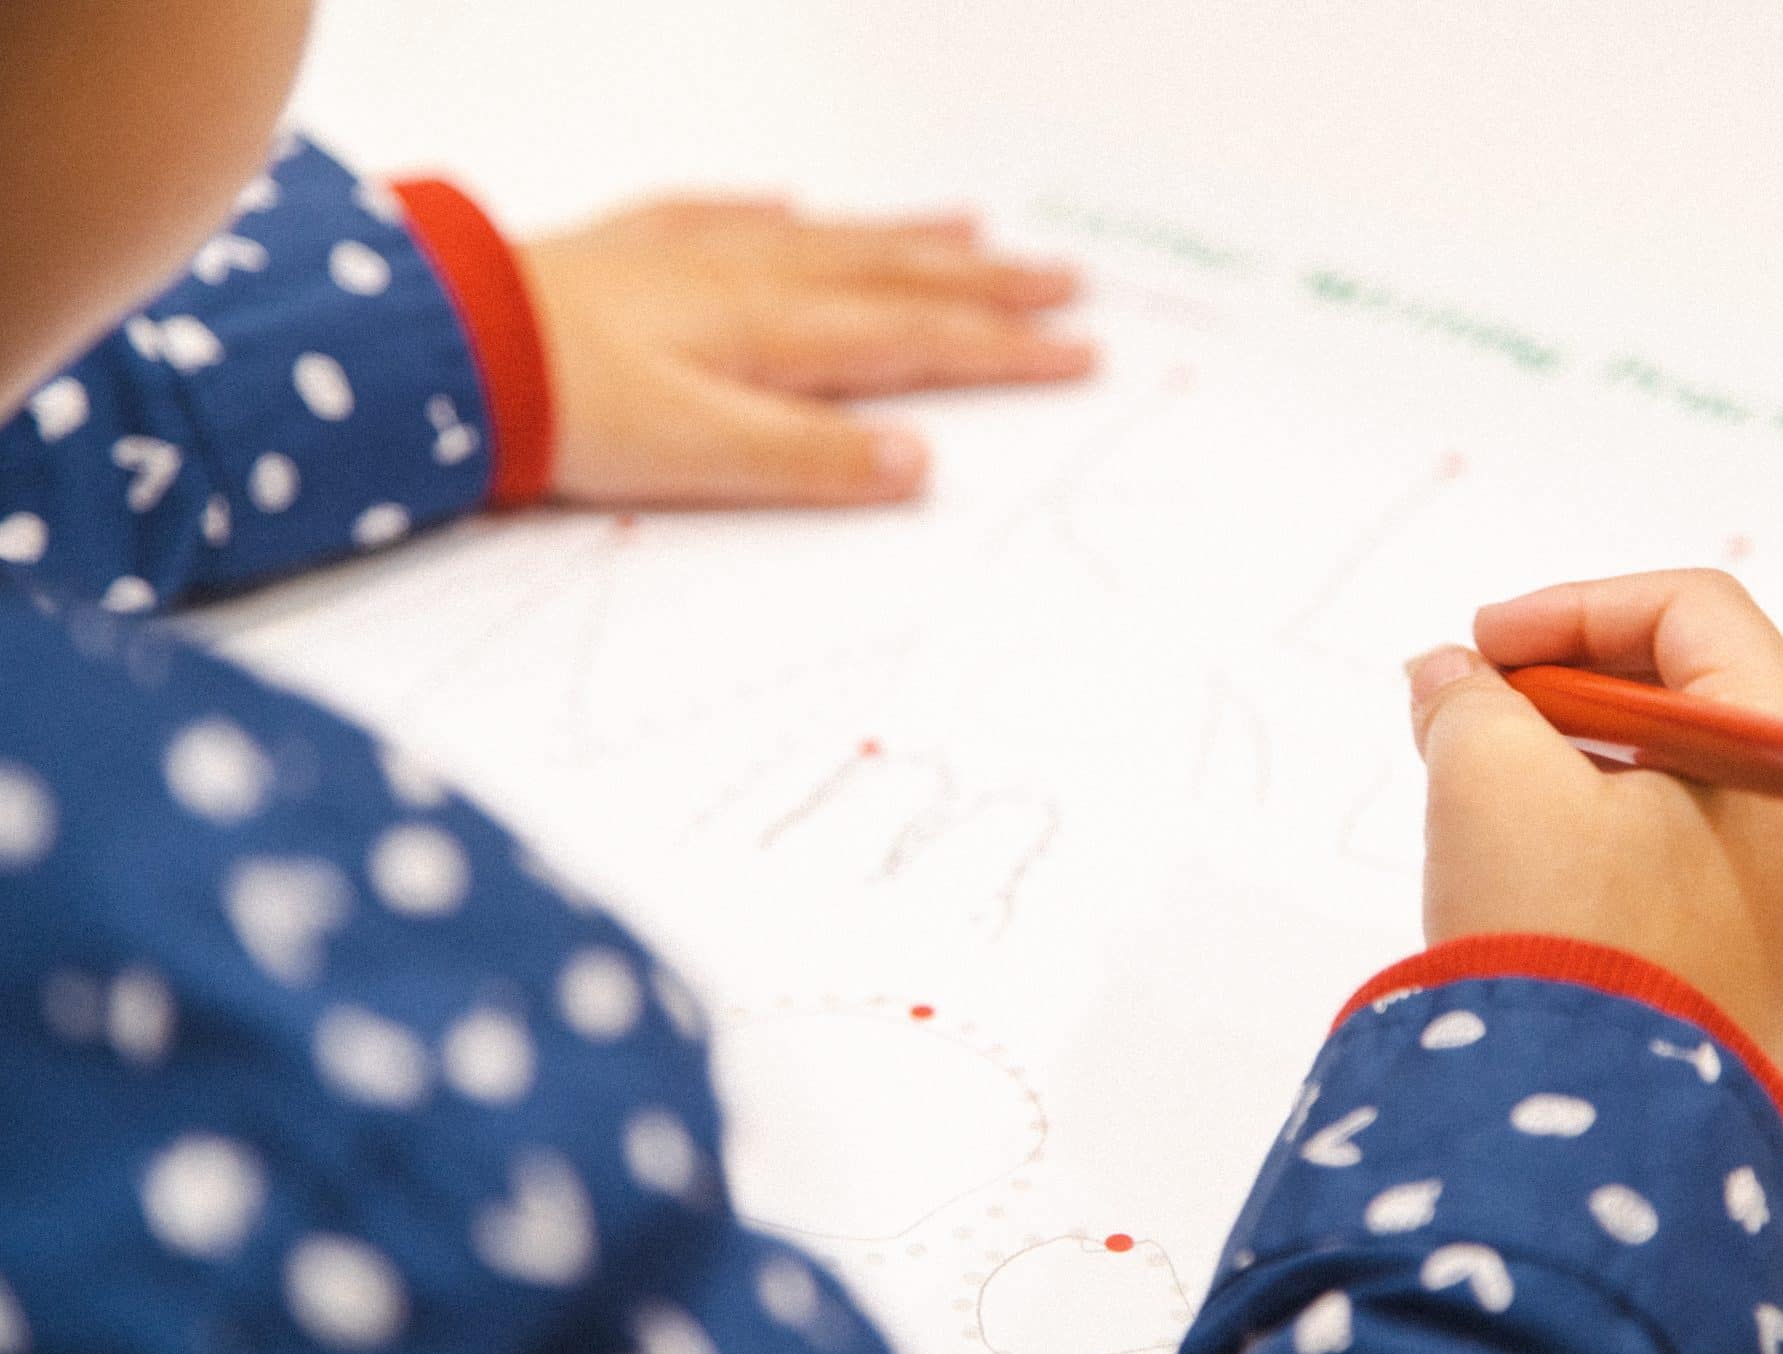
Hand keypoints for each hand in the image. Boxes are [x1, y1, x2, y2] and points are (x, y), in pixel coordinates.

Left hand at [516, 198, 1093, 507]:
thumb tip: (916, 462)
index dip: (1004, 347)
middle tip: (1064, 275)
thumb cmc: (560, 409)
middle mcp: (748, 279)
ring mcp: (688, 255)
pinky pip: (721, 215)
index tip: (1080, 350)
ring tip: (969, 225)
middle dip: (984, 281)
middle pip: (891, 276)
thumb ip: (809, 459)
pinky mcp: (626, 250)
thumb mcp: (699, 456)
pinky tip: (790, 202)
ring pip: (825, 238)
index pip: (918, 339)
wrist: (440, 350)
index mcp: (776, 333)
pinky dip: (770, 211)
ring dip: (904, 235)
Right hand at [1405, 569, 1782, 1082]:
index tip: (1478, 647)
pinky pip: (1680, 855)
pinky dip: (1598, 828)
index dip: (1570, 610)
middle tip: (1467, 710)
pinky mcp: (1752, 971)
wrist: (1581, 1146)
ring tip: (1476, 787)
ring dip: (1570, 758)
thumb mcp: (1491, 780)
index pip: (1694, 615)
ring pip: (1680, 775)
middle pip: (1694, 692)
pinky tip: (1520, 856)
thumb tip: (1446, 675)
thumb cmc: (1561, 947)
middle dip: (1562, 687)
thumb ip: (1466, 697)